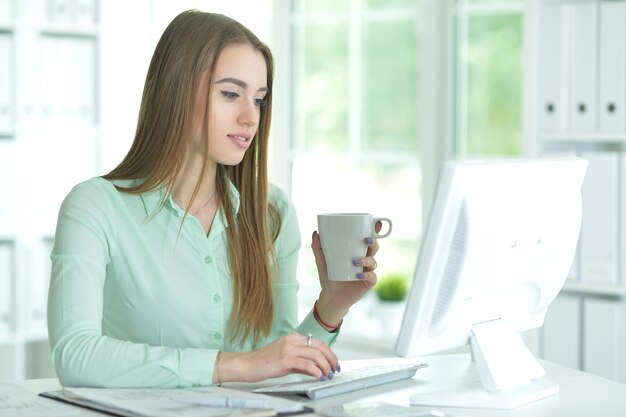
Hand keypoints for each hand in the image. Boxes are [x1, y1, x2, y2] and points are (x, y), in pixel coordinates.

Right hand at [215, 332, 338, 382]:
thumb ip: (302, 361)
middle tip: (335, 369)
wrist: (248, 364)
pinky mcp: (285, 359)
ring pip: (315, 354)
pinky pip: (306, 364)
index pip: (318, 342)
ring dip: (325, 366)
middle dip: (331, 358)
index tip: (333, 363)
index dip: (329, 353)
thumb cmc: (265, 361)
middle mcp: (292, 340)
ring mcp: (289, 348)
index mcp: (293, 337)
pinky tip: (319, 376)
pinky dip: (316, 371)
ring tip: (328, 375)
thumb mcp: (287, 358)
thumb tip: (317, 368)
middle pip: (320, 346)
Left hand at [311, 222, 381, 327]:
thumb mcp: (321, 261)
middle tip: (365, 240)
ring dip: (366, 259)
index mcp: (357, 252)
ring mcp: (368, 271)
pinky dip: (367, 275)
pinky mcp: (368, 283)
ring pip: (373, 261)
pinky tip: (358, 275)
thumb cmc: (328, 277)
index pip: (367, 240)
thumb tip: (316, 233)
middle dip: (373, 242)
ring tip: (355, 262)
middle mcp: (365, 260)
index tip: (375, 224)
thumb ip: (318, 248)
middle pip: (374, 248)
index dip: (374, 231)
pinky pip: (372, 276)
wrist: (330, 297)